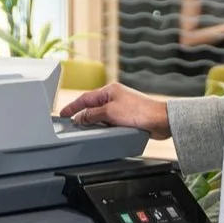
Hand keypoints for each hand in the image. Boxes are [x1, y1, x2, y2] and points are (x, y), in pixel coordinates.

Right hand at [57, 82, 171, 137]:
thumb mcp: (110, 113)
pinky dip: (104, 126)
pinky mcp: (127, 116)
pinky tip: (103, 132)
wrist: (160, 121)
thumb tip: (80, 118)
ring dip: (95, 122)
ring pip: (101, 115)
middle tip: (73, 124)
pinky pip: (109, 121)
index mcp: (109, 90)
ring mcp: (121, 107)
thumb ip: (92, 115)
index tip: (63, 114)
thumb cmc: (140, 112)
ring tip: (88, 130)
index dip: (72, 107)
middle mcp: (115, 97)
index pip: (85, 98)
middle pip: (92, 106)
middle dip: (83, 115)